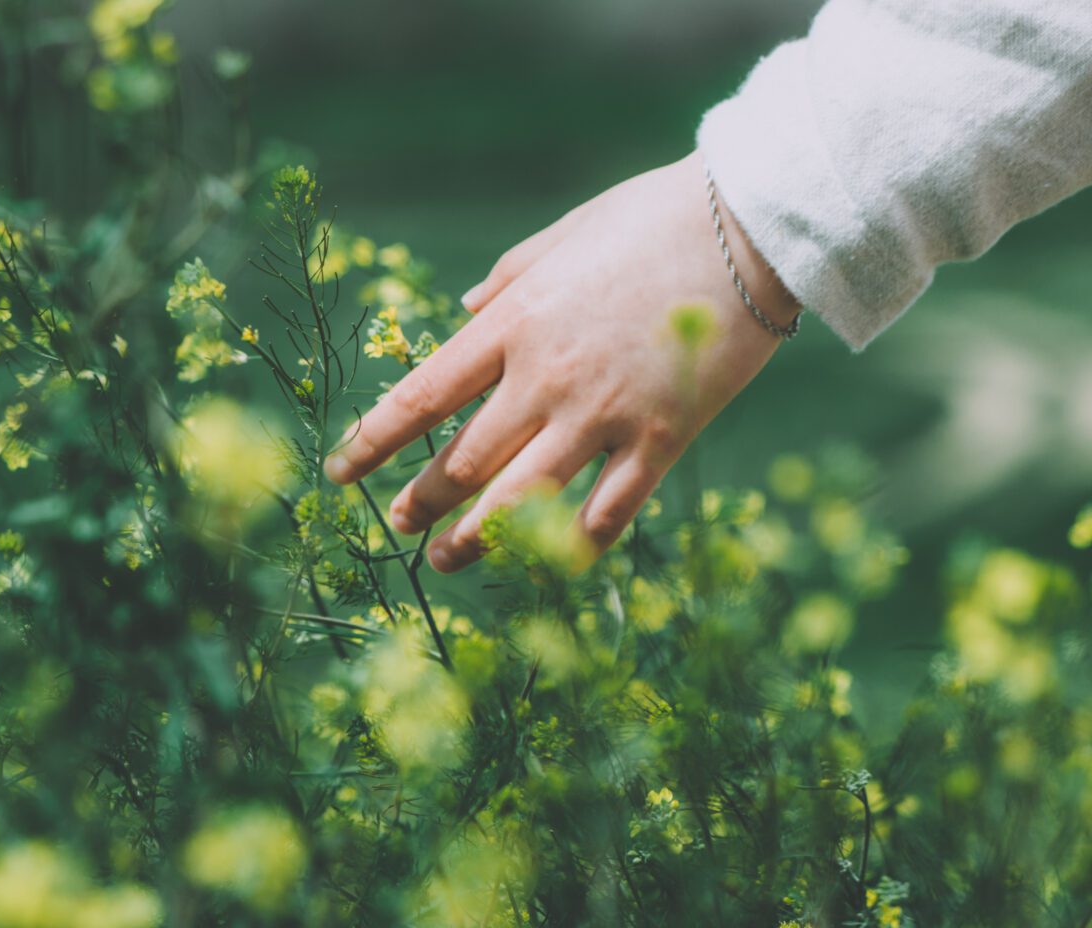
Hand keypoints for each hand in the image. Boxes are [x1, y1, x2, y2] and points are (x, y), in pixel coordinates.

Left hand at [323, 150, 799, 571]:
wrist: (750, 229)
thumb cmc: (651, 220)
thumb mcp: (561, 236)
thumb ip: (506, 282)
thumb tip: (465, 314)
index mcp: (512, 323)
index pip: (420, 397)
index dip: (372, 441)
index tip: (341, 471)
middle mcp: (545, 377)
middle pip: (462, 460)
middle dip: (420, 500)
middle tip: (399, 522)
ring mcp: (603, 414)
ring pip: (521, 499)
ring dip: (476, 538)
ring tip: (446, 559)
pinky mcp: (661, 438)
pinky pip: (608, 511)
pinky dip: (574, 544)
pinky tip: (550, 560)